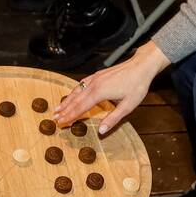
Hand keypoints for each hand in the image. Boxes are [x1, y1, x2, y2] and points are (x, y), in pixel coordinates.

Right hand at [55, 41, 170, 134]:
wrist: (141, 66)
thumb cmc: (136, 85)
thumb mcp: (128, 106)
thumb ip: (113, 119)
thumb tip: (101, 131)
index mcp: (100, 92)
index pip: (81, 107)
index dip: (70, 116)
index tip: (62, 123)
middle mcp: (94, 84)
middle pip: (75, 99)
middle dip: (64, 110)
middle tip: (54, 118)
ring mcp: (95, 78)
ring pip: (76, 91)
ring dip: (66, 101)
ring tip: (58, 108)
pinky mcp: (97, 75)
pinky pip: (81, 84)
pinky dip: (74, 91)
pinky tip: (71, 94)